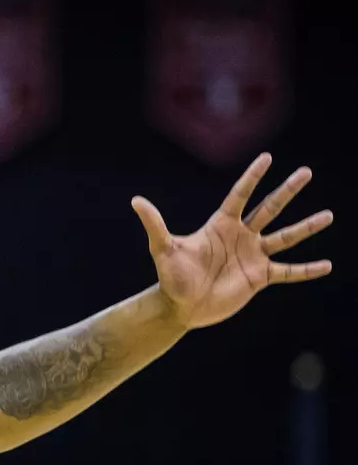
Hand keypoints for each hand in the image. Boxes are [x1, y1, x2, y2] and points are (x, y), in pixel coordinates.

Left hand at [132, 154, 333, 328]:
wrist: (180, 307)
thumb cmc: (171, 277)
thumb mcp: (163, 249)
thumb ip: (155, 224)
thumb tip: (136, 200)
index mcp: (221, 225)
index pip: (240, 195)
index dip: (253, 176)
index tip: (268, 157)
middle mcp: (241, 236)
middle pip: (269, 208)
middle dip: (287, 191)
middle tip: (306, 172)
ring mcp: (253, 256)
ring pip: (285, 237)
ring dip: (306, 227)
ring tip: (329, 215)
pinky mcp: (259, 277)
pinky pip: (288, 272)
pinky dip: (306, 270)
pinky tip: (327, 265)